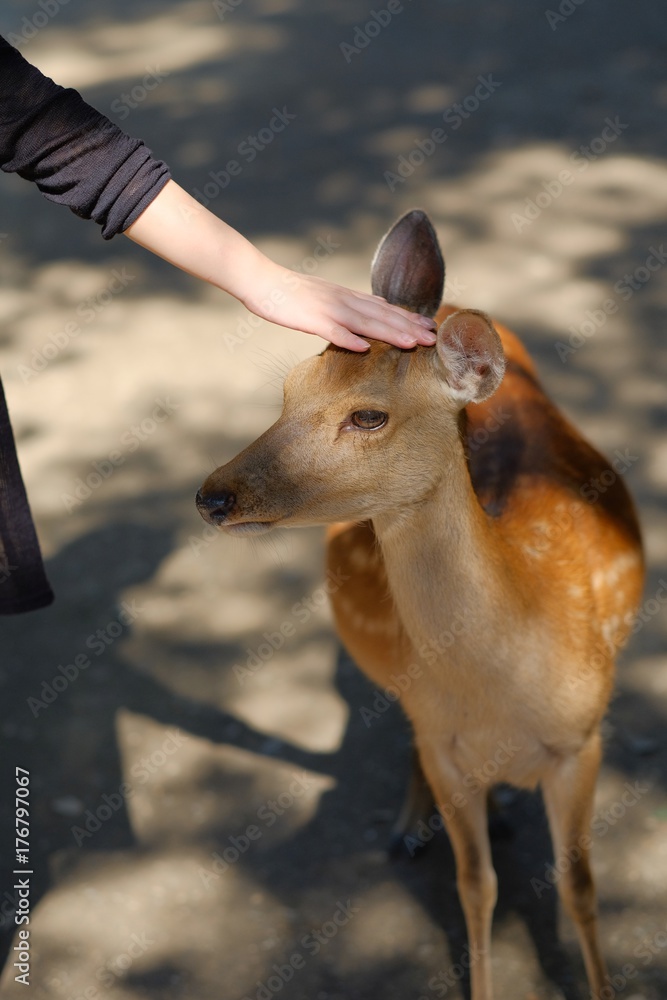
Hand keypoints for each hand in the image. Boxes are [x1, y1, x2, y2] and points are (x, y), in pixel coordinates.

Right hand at [244, 263, 436, 350]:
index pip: (384, 307)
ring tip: (412, 344)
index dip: (408, 317)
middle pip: (381, 315)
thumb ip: (347, 305)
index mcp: (346, 296)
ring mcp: (327, 308)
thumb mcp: (325, 296)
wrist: (261, 279)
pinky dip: (348, 339)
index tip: (429, 326)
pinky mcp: (309, 318)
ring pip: (364, 322)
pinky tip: (363, 349)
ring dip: (389, 333)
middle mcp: (343, 300)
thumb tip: (370, 312)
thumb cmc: (289, 293)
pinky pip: (331, 330)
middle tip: (433, 338)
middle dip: (409, 327)